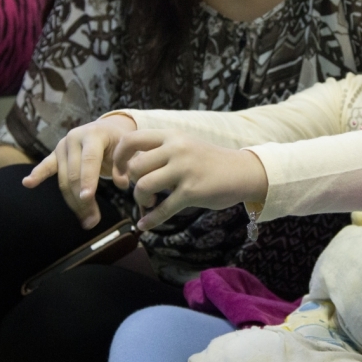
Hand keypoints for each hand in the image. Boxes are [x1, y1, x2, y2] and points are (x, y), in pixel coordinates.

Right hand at [22, 114, 137, 229]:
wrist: (107, 129)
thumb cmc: (119, 142)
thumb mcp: (127, 150)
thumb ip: (125, 165)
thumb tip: (122, 184)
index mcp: (94, 134)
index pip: (89, 159)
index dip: (89, 179)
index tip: (88, 198)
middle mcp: (74, 138)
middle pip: (74, 174)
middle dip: (82, 200)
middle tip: (93, 221)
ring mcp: (62, 146)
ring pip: (64, 179)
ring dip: (73, 202)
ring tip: (87, 221)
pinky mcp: (55, 154)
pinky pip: (46, 166)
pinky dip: (37, 174)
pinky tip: (28, 183)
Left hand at [111, 131, 268, 230]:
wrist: (243, 172)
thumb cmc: (209, 162)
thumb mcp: (184, 146)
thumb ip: (159, 151)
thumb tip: (127, 167)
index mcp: (172, 136)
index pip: (131, 140)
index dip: (118, 158)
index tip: (121, 174)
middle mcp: (177, 149)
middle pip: (134, 168)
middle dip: (132, 184)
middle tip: (144, 191)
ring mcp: (185, 169)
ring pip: (143, 187)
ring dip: (141, 201)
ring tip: (150, 203)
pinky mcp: (192, 191)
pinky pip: (162, 209)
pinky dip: (150, 220)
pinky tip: (145, 225)